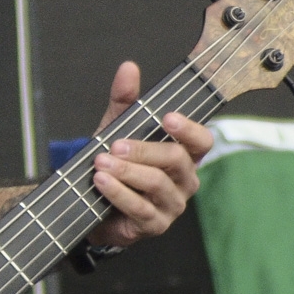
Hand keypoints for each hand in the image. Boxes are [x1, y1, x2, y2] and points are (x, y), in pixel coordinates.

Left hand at [85, 61, 212, 247]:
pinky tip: (102, 183)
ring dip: (128, 172)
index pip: (202, 141)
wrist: (91, 204)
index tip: (167, 117)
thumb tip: (129, 68)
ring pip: (158, 184)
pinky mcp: (154, 225)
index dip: (188, 129)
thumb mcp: (116, 129)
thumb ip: (124, 101)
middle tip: (115, 145)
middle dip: (144, 150)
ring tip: (102, 163)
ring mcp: (171, 205)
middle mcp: (184, 180)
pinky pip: (140, 208)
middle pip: (176, 160)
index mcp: (183, 155)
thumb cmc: (115, 165)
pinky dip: (119, 194)